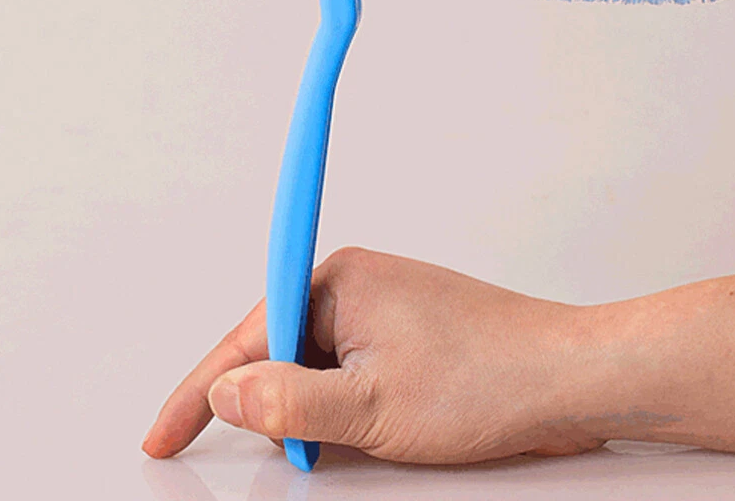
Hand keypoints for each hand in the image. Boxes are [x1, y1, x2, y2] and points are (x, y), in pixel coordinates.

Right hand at [141, 246, 613, 463]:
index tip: (164, 434)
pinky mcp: (405, 331)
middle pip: (279, 351)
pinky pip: (350, 369)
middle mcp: (356, 283)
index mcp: (340, 280)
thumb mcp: (372, 408)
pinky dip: (346, 407)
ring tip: (361, 441)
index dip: (200, 389)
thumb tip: (224, 393)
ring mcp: (383, 306)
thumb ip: (287, 402)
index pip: (246, 334)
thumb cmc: (487, 380)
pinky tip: (376, 428)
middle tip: (301, 455)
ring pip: (316, 367)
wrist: (570, 377)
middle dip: (276, 408)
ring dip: (318, 412)